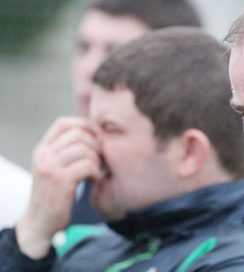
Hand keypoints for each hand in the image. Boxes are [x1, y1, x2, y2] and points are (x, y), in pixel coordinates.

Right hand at [16, 117, 101, 258]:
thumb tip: (97, 134)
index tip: (96, 140)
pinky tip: (94, 181)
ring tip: (96, 172)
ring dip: (96, 160)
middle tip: (99, 160)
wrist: (40, 222)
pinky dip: (96, 172)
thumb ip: (67, 151)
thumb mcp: (55, 168)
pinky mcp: (61, 181)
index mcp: (42, 149)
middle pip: (79, 134)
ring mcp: (50, 167)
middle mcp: (43, 155)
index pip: (63, 123)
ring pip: (85, 149)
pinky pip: (87, 165)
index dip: (84, 126)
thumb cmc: (55, 194)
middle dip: (95, 145)